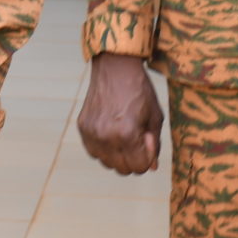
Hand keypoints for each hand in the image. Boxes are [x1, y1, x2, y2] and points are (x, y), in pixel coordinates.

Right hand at [77, 53, 163, 174]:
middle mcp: (107, 136)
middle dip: (133, 159)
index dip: (147, 159)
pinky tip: (110, 132)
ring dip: (117, 156)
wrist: (115, 67)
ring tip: (122, 135)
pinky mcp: (83, 127)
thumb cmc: (139, 90)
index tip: (147, 142)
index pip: (139, 167)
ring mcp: (92, 132)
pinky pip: (93, 151)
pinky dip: (103, 148)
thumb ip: (154, 144)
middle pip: (122, 169)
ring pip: (106, 163)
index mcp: (128, 134)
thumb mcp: (155, 116)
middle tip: (136, 139)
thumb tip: (152, 167)